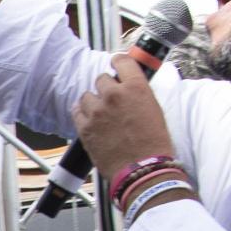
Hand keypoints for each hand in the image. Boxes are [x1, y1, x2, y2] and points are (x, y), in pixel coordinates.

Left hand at [69, 55, 176, 191]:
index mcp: (136, 87)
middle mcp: (114, 95)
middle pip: (101, 78)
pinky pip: (76, 111)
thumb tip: (127, 86)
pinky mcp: (85, 127)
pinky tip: (90, 120)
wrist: (142, 169)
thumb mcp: (153, 109)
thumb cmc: (153, 143)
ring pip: (87, 95)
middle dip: (106, 87)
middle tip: (112, 100)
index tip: (116, 65)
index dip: (117, 61)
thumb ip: (138, 93)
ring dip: (93, 102)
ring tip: (102, 115)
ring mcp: (97, 111)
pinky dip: (82, 114)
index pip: (121, 60)